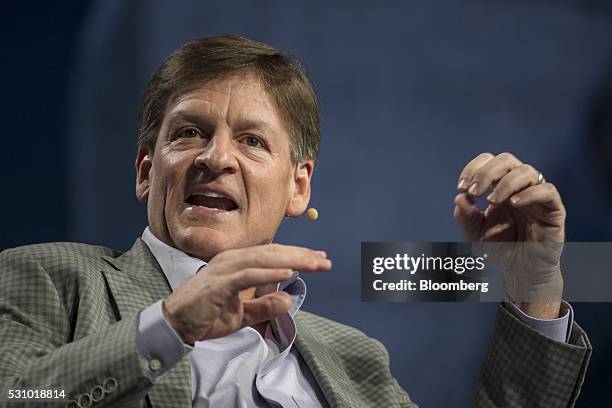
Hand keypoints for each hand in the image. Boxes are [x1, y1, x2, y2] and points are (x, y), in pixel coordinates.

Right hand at [162, 244, 331, 344]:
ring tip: (314, 264)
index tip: (318, 259)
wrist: (175, 324)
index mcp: (237, 262)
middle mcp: (232, 259)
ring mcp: (225, 268)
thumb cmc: (205, 315)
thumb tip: (289, 300)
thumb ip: (264, 306)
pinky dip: (269, 273)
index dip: (297, 255)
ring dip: (292, 261)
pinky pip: (248, 275)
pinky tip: (288, 274)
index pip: (273, 255)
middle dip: (301, 256)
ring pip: (264, 259)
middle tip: (325, 260)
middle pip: (273, 253)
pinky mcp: (219, 282)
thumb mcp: (242, 314)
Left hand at [453, 152, 564, 317]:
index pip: (489, 161)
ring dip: (505, 183)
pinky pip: (547, 191)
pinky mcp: (553, 209)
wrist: (519, 271)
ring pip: (527, 171)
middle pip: (507, 160)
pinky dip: (530, 193)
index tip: (461, 187)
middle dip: (486, 172)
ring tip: (491, 202)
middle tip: (474, 192)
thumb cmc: (499, 248)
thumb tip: (459, 198)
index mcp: (499, 186)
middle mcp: (518, 187)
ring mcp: (537, 196)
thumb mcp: (475, 234)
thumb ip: (465, 216)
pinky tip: (514, 203)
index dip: (474, 169)